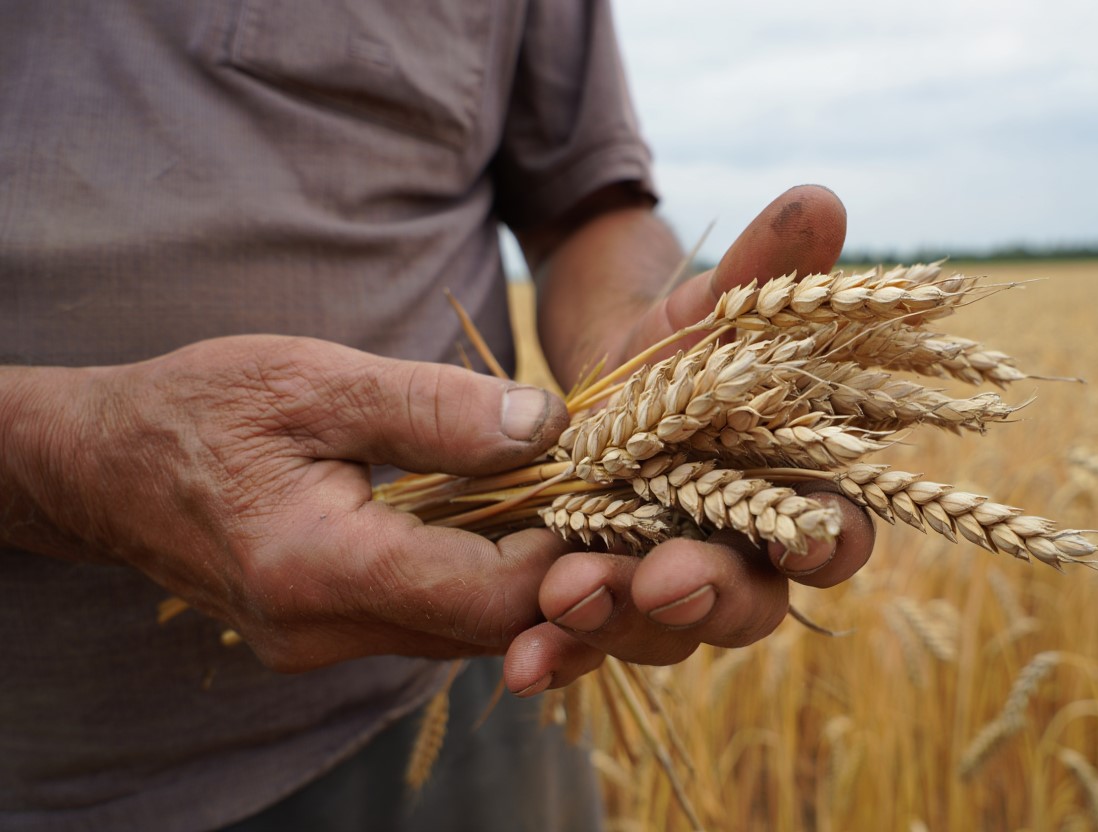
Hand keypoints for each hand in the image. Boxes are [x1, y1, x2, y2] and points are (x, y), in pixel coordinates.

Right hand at [1, 335, 573, 671]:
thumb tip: (548, 424)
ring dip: (518, 575)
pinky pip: (426, 621)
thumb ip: (434, 408)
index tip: (603, 486)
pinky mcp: (323, 637)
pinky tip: (494, 522)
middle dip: (557, 569)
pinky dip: (472, 577)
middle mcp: (321, 631)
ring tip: (558, 501)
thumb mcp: (316, 380)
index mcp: (317, 567)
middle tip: (601, 497)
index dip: (565, 550)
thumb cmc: (200, 408)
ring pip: (462, 632)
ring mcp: (320, 645)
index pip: (487, 595)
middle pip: (487, 628)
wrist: (103, 466)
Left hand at [504, 185, 875, 694]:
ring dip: (618, 623)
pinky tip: (523, 667)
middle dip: (706, 595)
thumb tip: (819, 198)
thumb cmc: (683, 347)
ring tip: (565, 597)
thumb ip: (768, 272)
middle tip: (661, 579)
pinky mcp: (600, 601)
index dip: (827, 545)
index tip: (805, 541)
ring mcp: (665, 587)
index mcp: (792, 494)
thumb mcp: (714, 307)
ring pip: (661, 629)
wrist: (604, 380)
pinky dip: (558, 655)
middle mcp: (738, 557)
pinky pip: (585, 643)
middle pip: (745, 601)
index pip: (833, 535)